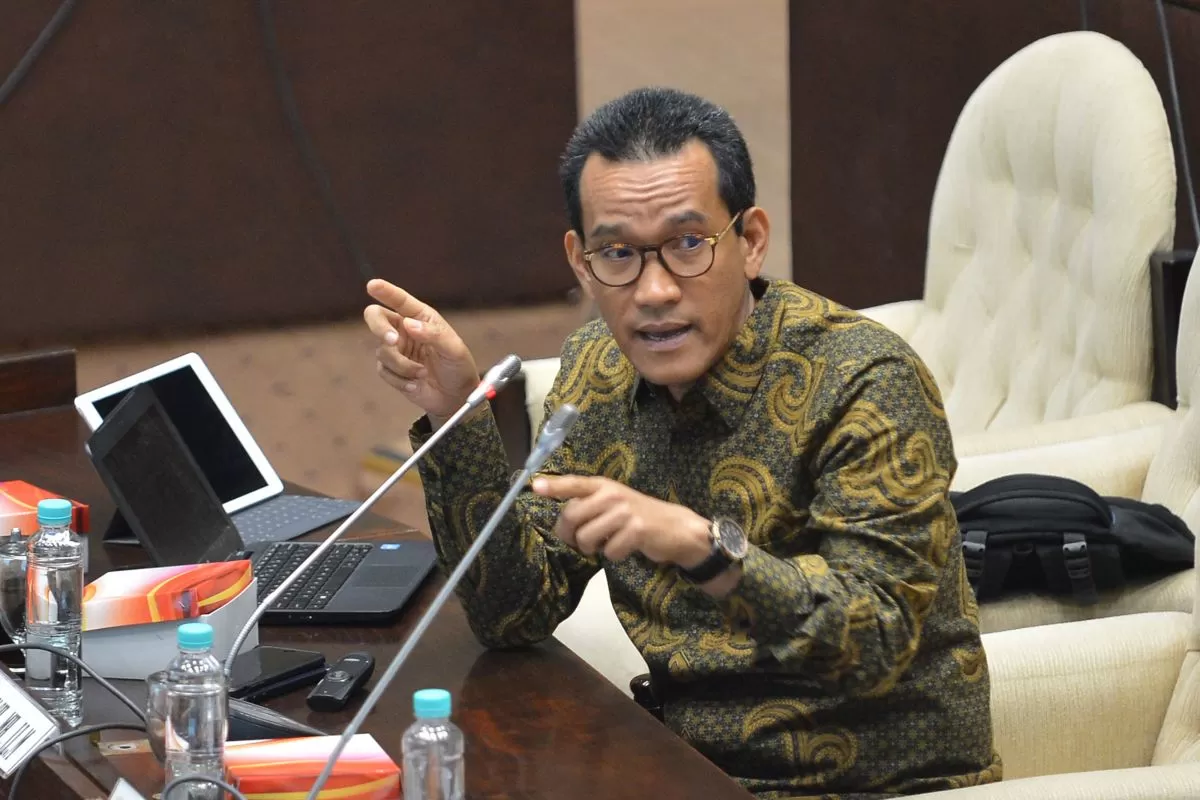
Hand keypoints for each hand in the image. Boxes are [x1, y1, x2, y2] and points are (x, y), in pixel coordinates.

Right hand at [363, 279, 480, 422]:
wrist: (455, 396)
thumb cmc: (458, 366)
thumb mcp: (454, 349)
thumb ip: (433, 335)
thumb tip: (409, 324)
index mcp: (421, 317)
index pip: (400, 300)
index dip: (386, 291)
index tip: (373, 285)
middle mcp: (404, 329)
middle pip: (376, 317)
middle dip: (380, 328)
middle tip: (393, 340)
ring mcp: (396, 349)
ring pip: (383, 350)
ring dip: (403, 365)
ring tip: (422, 373)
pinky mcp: (391, 369)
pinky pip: (384, 371)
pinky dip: (400, 379)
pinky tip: (416, 384)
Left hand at [532, 476, 711, 566]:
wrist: (676, 528)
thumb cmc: (637, 517)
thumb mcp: (613, 503)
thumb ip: (589, 505)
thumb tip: (561, 522)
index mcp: (603, 486)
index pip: (574, 484)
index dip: (554, 486)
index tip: (535, 486)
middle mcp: (612, 494)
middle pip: (571, 516)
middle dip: (569, 535)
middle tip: (578, 542)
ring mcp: (625, 511)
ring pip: (586, 537)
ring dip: (591, 549)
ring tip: (604, 544)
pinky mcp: (637, 530)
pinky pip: (609, 551)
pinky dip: (613, 556)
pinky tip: (624, 548)